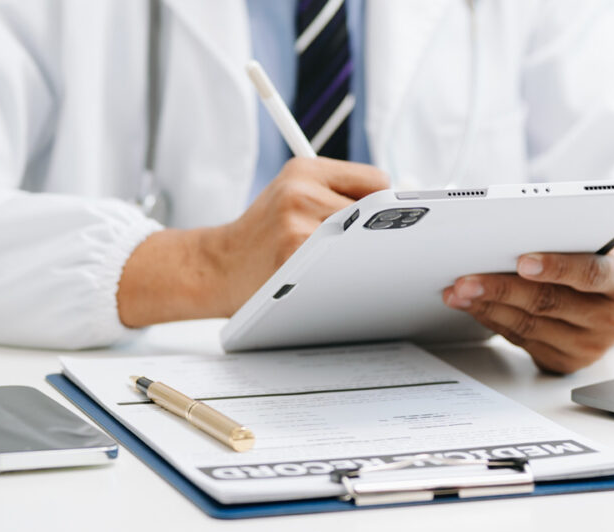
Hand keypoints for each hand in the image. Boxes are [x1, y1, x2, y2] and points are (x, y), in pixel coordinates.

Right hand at [118, 158, 387, 326]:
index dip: (382, 208)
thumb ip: (337, 192)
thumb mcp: (291, 194)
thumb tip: (398, 210)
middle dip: (374, 234)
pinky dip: (345, 276)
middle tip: (365, 251)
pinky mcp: (294, 256)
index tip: (385, 226)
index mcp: (303, 168)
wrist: (215, 266)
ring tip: (334, 265)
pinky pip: (344, 267)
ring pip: (363, 242)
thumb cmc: (263, 236)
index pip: (377, 181)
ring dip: (360, 258)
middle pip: (375, 212)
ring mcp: (297, 223)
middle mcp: (300, 189)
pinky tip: (325, 280)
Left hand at [442, 243, 613, 374]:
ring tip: (460, 291)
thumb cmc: (605, 262)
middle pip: (549, 303)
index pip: (591, 274)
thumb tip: (513, 232)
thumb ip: (570, 238)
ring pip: (529, 325)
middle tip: (467, 279)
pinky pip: (522, 339)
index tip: (523, 260)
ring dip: (488, 306)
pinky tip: (474, 306)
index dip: (556, 267)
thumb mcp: (603, 244)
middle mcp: (611, 320)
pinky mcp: (567, 362)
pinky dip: (493, 320)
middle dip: (502, 289)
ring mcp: (589, 346)